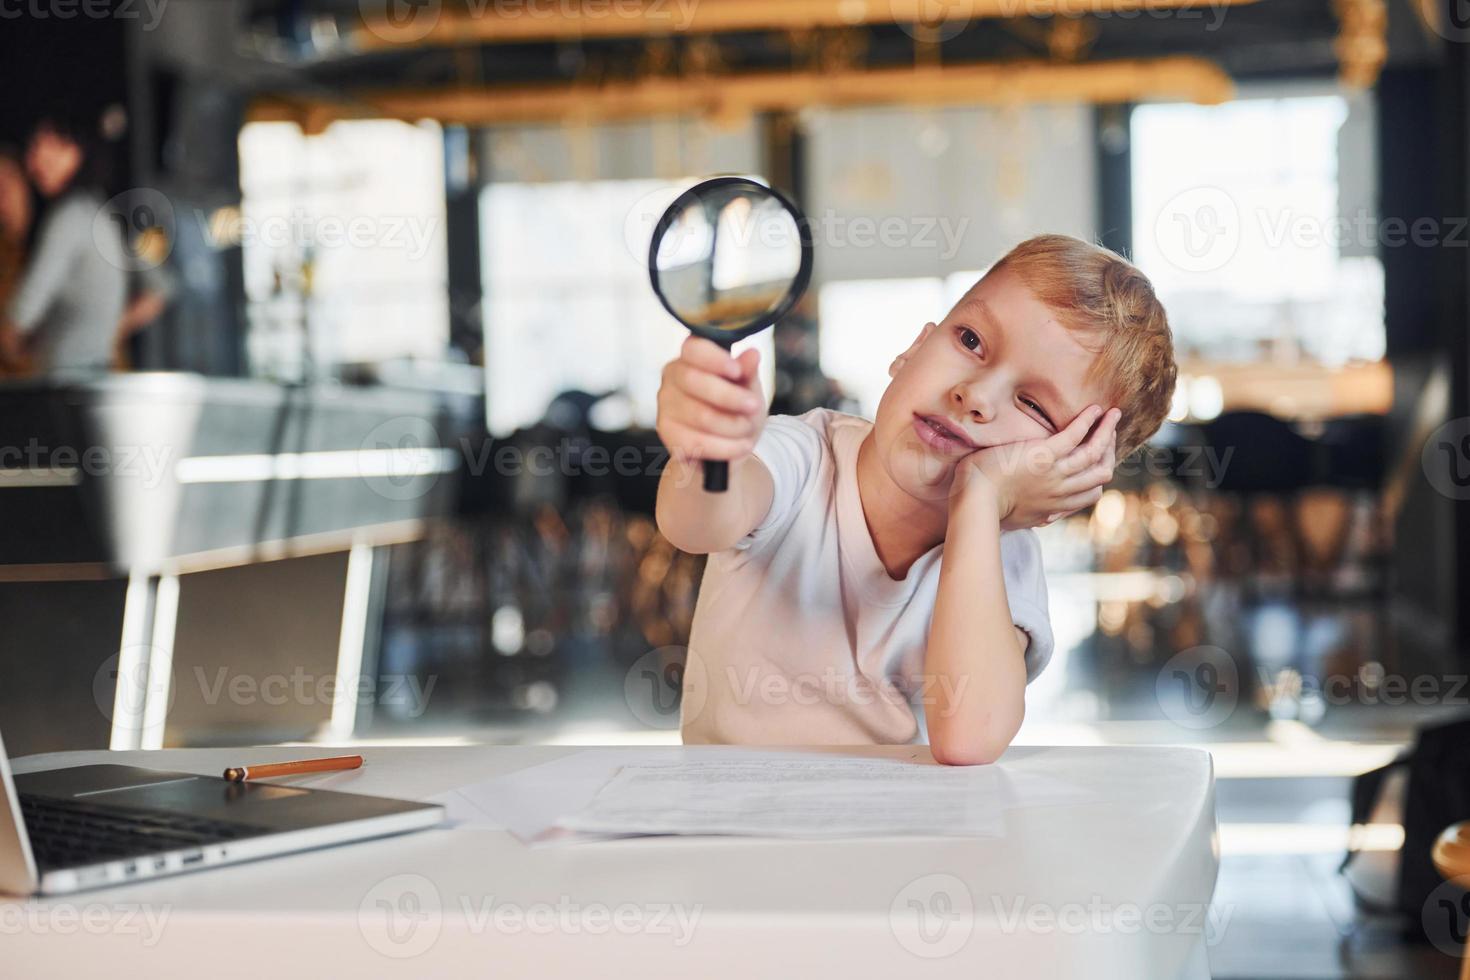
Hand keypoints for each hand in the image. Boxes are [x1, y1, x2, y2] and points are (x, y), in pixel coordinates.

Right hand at [655, 335, 766, 466]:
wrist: (731, 443)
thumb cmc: (738, 408)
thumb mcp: (749, 388)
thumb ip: (748, 372)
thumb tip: (753, 354)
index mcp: (691, 357)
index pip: (694, 349)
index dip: (714, 359)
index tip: (737, 371)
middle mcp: (672, 377)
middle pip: (694, 381)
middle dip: (729, 396)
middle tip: (753, 406)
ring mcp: (665, 406)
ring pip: (700, 415)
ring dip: (733, 425)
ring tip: (748, 428)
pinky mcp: (668, 434)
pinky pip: (698, 442)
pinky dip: (727, 447)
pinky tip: (741, 445)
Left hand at [952, 405, 1119, 529]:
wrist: (974, 502)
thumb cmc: (985, 509)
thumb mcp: (1018, 519)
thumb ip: (1035, 515)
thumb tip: (1044, 519)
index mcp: (1055, 506)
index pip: (1091, 493)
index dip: (1100, 477)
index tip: (1100, 462)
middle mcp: (1061, 490)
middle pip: (1101, 472)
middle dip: (1109, 451)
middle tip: (1109, 433)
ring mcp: (1054, 473)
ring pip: (1095, 452)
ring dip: (1107, 432)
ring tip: (1113, 415)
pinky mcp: (1043, 455)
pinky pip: (1074, 436)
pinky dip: (1088, 422)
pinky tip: (1095, 409)